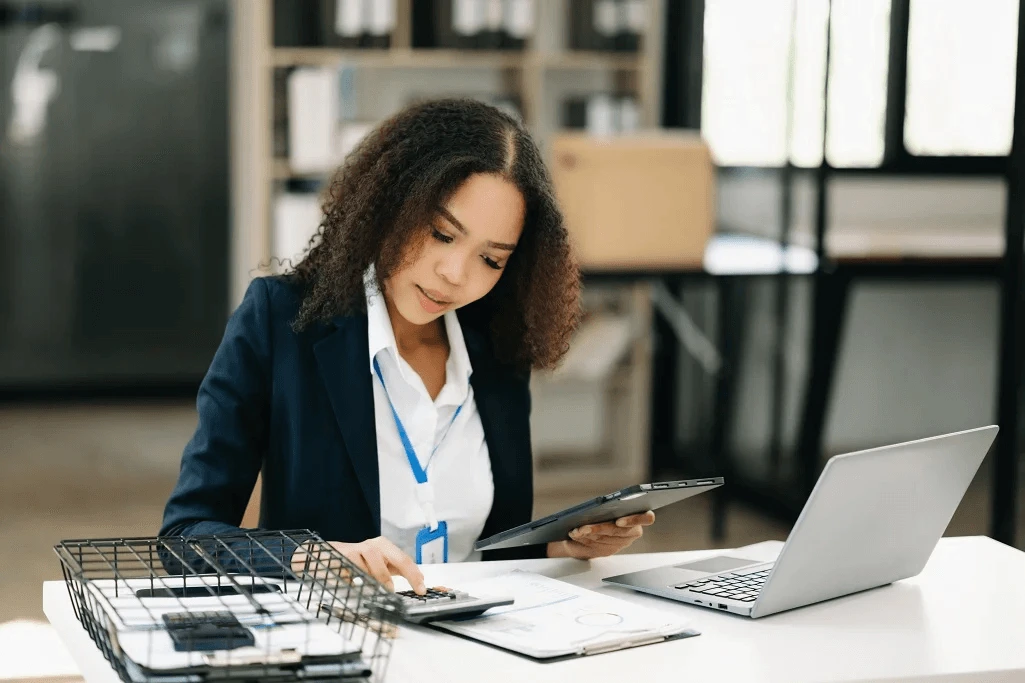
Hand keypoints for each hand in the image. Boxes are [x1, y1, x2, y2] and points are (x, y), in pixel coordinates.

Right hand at [293, 536, 425, 594]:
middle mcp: (375, 546)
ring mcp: (360, 549)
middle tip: (410, 591)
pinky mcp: (345, 556)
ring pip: (376, 564)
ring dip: (379, 578)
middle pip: (397, 558)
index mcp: (386, 548)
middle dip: (406, 575)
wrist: (328, 556)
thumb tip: (417, 582)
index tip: (421, 590)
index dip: (415, 576)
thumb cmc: (357, 562)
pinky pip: (355, 569)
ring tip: (381, 589)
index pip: (405, 561)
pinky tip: (357, 585)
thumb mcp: (378, 566)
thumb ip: (395, 572)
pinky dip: (358, 580)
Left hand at [546, 511, 654, 559]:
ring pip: (605, 539)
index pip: (647, 518)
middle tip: (583, 527)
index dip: (633, 520)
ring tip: (574, 530)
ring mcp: (621, 542)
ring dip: (587, 535)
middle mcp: (633, 531)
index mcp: (640, 515)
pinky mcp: (609, 550)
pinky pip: (596, 546)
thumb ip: (610, 504)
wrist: (596, 524)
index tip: (618, 521)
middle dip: (599, 529)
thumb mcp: (609, 504)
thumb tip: (600, 505)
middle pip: (619, 532)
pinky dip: (583, 539)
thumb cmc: (605, 509)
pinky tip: (574, 534)